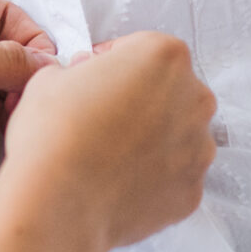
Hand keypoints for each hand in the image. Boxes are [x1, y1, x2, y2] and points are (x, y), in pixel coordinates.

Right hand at [0, 33, 216, 251]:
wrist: (58, 203)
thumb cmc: (54, 135)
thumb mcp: (52, 76)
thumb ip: (81, 71)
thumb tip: (86, 81)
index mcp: (164, 56)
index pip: (141, 49)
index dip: (112, 62)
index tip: (95, 77)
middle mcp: (194, 98)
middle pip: (170, 90)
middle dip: (140, 99)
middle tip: (102, 116)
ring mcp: (198, 148)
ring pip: (177, 135)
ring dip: (151, 138)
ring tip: (109, 154)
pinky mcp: (192, 191)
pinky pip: (174, 176)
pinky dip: (153, 178)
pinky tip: (119, 181)